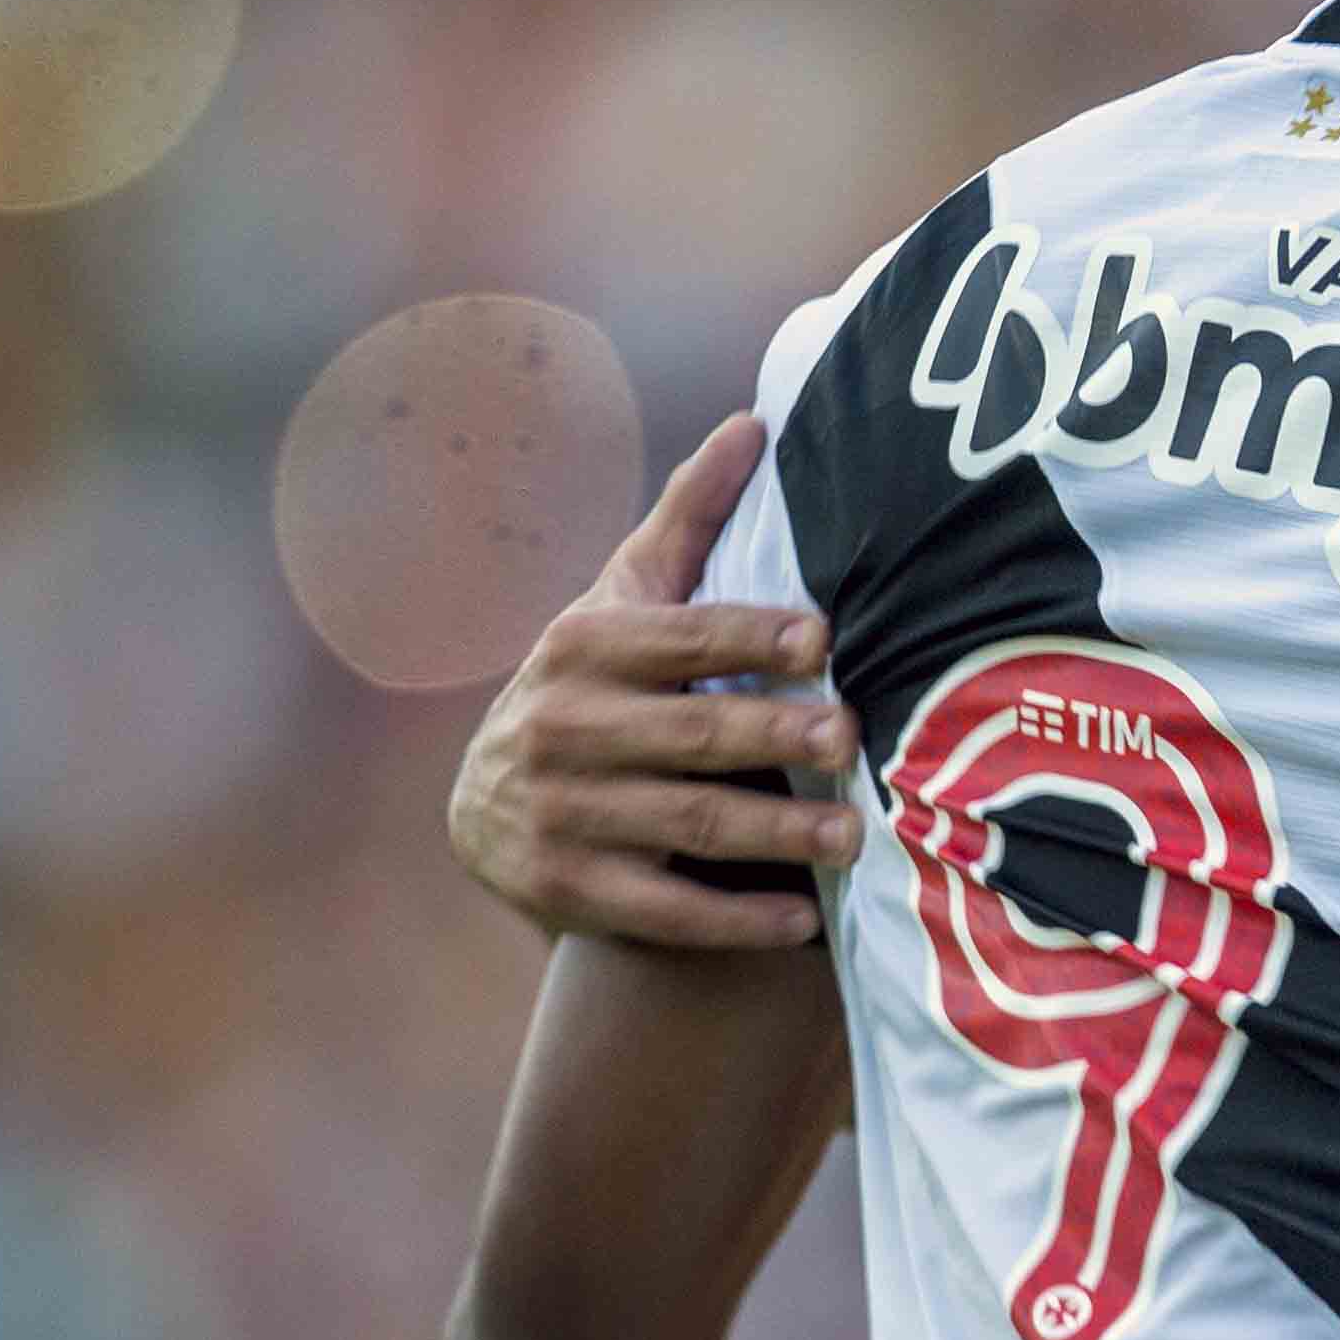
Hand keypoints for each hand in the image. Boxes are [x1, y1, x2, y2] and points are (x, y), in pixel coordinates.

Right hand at [451, 413, 865, 946]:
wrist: (486, 806)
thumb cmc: (594, 686)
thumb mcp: (623, 600)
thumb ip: (689, 521)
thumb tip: (755, 421)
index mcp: (586, 645)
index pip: (683, 638)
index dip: (751, 637)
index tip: (821, 638)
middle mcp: (565, 727)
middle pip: (691, 733)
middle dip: (774, 735)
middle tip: (852, 737)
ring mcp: (561, 814)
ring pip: (686, 823)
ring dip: (775, 833)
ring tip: (854, 833)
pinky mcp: (565, 890)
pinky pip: (663, 911)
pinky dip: (734, 919)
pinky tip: (800, 917)